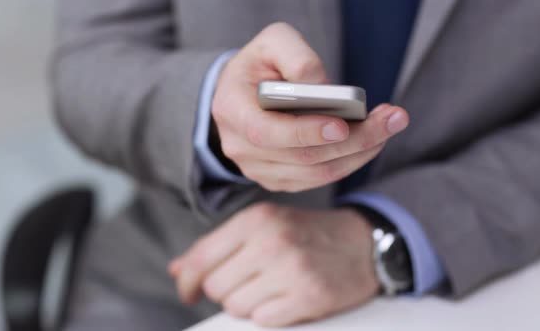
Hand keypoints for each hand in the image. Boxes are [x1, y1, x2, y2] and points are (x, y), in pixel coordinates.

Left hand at [170, 202, 379, 326]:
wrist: (361, 243)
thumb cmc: (305, 235)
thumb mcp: (263, 226)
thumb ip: (218, 247)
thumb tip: (178, 271)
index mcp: (255, 219)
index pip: (200, 258)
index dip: (187, 281)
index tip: (188, 292)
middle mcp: (271, 241)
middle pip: (215, 286)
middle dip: (225, 291)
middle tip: (248, 282)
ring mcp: (292, 269)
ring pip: (236, 307)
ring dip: (247, 304)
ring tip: (270, 289)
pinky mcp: (310, 296)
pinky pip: (263, 320)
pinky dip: (269, 315)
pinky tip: (284, 299)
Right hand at [212, 22, 408, 191]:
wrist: (243, 92)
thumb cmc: (260, 65)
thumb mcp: (272, 43)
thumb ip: (297, 58)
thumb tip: (325, 89)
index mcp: (233, 111)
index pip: (268, 133)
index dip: (306, 132)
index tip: (344, 124)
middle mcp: (241, 148)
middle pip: (302, 157)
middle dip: (353, 140)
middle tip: (392, 119)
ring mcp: (259, 170)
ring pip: (317, 174)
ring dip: (359, 153)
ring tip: (389, 126)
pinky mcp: (279, 180)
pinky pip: (319, 179)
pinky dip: (350, 162)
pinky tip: (372, 140)